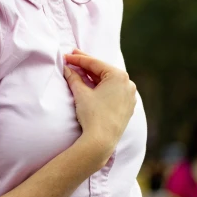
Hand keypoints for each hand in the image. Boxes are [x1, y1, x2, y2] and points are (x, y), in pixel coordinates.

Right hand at [63, 49, 136, 164]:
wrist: (101, 141)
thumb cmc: (92, 115)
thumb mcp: (81, 93)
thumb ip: (74, 77)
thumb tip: (66, 68)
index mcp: (119, 76)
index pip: (95, 63)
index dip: (78, 59)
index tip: (67, 55)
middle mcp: (128, 83)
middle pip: (103, 71)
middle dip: (86, 66)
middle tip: (72, 57)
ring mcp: (129, 95)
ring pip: (108, 81)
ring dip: (94, 76)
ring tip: (80, 70)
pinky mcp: (127, 106)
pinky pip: (114, 91)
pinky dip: (102, 87)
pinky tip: (91, 85)